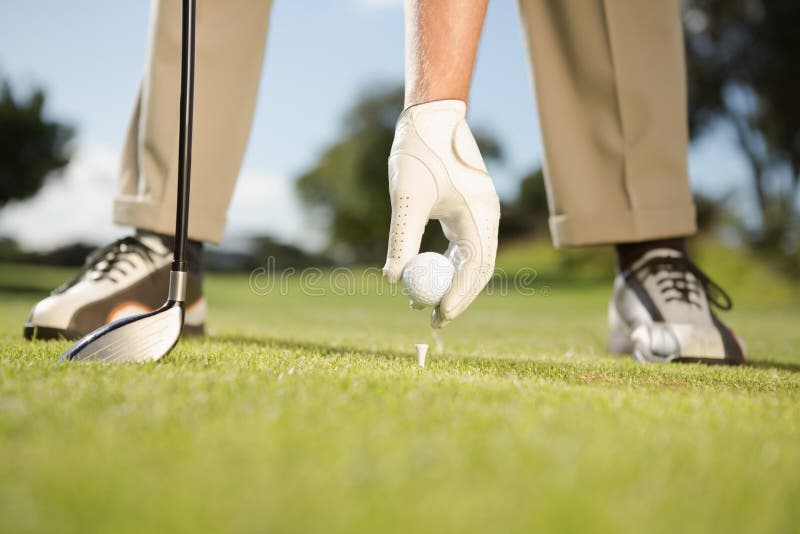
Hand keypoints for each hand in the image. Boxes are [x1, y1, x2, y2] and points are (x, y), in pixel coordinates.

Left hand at [382, 100, 499, 327]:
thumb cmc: (419, 150)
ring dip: (450, 283)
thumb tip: (392, 280)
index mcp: (479, 213)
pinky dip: (447, 264)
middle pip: (478, 269)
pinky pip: (463, 246)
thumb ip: (401, 239)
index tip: (436, 314)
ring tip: (422, 305)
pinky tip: (426, 277)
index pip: (475, 266)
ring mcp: (479, 213)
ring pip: (471, 260)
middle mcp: (485, 216)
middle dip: (457, 296)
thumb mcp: (406, 197)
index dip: (457, 294)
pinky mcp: (468, 209)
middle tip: (434, 321)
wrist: (431, 114)